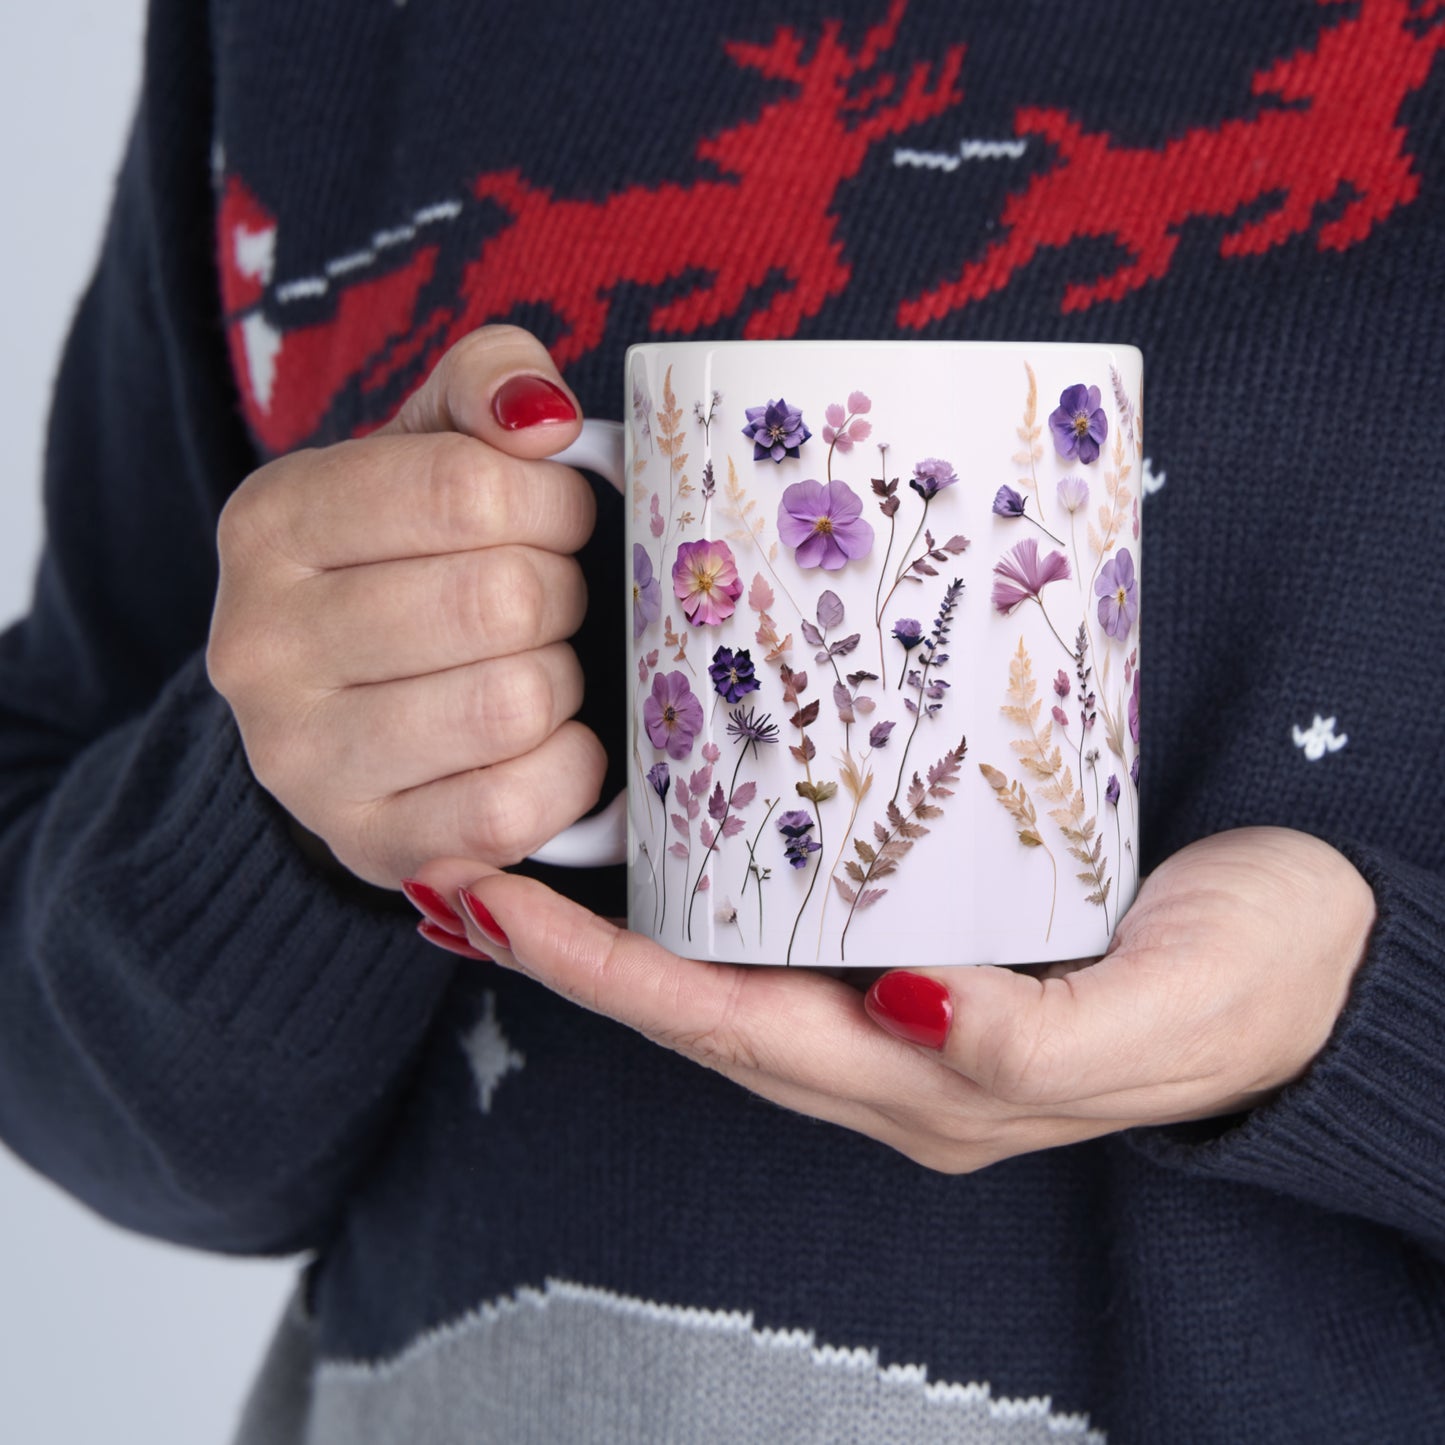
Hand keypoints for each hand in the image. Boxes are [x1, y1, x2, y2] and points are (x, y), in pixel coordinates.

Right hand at [207, 326, 605, 886]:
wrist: (344, 709)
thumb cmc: (407, 562)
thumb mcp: (429, 446)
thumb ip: (486, 384)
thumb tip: (543, 416)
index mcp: (272, 522)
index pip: (466, 489)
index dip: (552, 503)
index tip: (556, 519)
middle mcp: (260, 645)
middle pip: (500, 600)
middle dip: (562, 594)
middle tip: (549, 600)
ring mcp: (302, 760)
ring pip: (513, 704)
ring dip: (562, 681)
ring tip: (537, 667)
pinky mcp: (368, 845)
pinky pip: (513, 808)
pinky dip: (567, 770)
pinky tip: (547, 743)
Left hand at [406, 828, 1375, 1171]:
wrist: (1329, 956)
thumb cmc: (1258, 980)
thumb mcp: (1166, 1012)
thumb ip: (1035, 1039)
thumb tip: (907, 1011)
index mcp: (935, 1087)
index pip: (731, 1030)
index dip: (605, 977)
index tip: (492, 904)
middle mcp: (896, 1056)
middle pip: (700, 1010)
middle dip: (573, 956)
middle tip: (462, 868)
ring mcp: (908, 1008)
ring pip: (731, 976)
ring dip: (621, 933)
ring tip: (523, 858)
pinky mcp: (935, 946)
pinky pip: (790, 931)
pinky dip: (706, 901)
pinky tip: (669, 848)